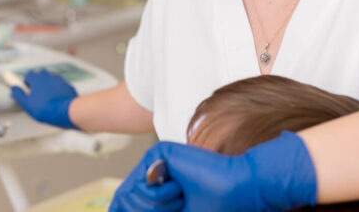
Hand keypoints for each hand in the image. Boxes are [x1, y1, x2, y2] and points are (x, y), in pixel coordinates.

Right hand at [11, 69, 79, 129]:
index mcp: (37, 79)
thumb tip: (14, 88)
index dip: (27, 82)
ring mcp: (59, 80)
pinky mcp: (68, 85)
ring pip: (51, 79)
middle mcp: (48, 76)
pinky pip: (60, 85)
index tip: (27, 90)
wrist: (66, 111)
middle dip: (38, 82)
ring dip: (48, 85)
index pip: (29, 74)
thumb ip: (19, 95)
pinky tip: (58, 100)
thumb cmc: (45, 108)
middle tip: (37, 94)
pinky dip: (58, 90)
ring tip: (48, 98)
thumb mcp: (27, 104)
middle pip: (40, 74)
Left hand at [109, 131, 316, 211]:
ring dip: (154, 207)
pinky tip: (178, 190)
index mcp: (156, 191)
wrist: (234, 191)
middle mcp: (152, 176)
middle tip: (176, 206)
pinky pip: (140, 182)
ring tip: (179, 199)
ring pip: (129, 195)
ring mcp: (154, 163)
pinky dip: (157, 196)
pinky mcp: (158, 152)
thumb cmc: (212, 208)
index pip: (125, 206)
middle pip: (124, 203)